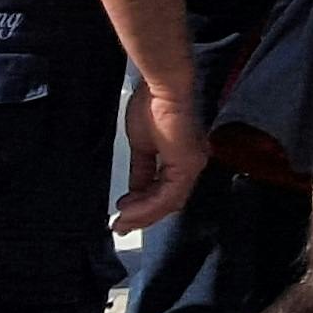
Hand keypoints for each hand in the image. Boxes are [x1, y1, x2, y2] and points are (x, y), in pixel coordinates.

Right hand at [115, 81, 208, 231]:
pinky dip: (147, 207)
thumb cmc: (153, 105)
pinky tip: (129, 210)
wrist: (161, 88)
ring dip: (142, 214)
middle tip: (121, 224)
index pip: (165, 192)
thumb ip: (141, 172)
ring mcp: (192, 165)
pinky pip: (167, 195)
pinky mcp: (187, 164)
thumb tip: (134, 193)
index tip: (123, 215)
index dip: (144, 207)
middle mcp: (192, 164)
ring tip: (122, 220)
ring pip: (168, 203)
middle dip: (143, 216)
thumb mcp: (142, 147)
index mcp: (183, 158)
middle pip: (168, 202)